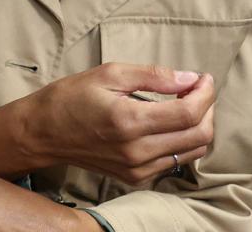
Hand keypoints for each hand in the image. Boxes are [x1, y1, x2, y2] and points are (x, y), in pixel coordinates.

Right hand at [5, 63, 214, 184]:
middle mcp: (137, 151)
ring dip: (198, 126)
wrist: (43, 133)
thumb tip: (189, 78)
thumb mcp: (109, 73)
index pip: (188, 113)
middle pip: (198, 136)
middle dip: (207, 109)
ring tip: (186, 104)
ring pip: (192, 152)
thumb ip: (154, 76)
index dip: (205, 93)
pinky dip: (182, 141)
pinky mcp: (135, 177)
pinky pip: (175, 162)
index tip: (204, 77)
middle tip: (197, 89)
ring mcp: (137, 169)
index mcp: (129, 121)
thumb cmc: (71, 97)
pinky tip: (170, 123)